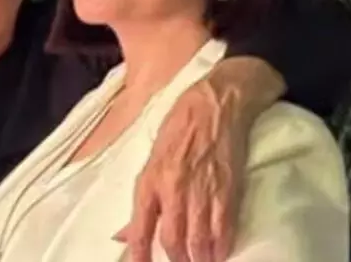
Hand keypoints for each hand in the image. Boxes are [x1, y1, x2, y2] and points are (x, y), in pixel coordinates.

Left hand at [117, 79, 246, 261]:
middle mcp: (172, 189)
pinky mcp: (226, 191)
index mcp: (149, 180)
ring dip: (199, 258)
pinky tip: (220, 254)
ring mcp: (200, 191)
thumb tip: (124, 232)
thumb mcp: (152, 160)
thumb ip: (143, 199)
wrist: (213, 105)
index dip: (139, 255)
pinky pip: (223, 230)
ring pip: (198, 240)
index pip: (140, 228)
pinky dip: (222, 247)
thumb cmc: (179, 127)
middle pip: (171, 240)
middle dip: (175, 260)